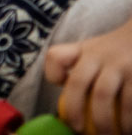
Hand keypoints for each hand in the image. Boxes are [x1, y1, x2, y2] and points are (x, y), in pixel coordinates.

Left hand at [49, 16, 131, 134]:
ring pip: (102, 95)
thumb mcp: (95, 49)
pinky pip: (129, 103)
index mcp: (83, 50)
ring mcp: (119, 65)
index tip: (61, 87)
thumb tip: (70, 104)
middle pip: (77, 82)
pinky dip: (127, 120)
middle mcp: (98, 55)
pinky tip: (127, 130)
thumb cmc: (116, 51)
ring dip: (102, 121)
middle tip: (78, 129)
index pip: (56, 56)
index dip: (53, 74)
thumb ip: (80, 67)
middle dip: (74, 109)